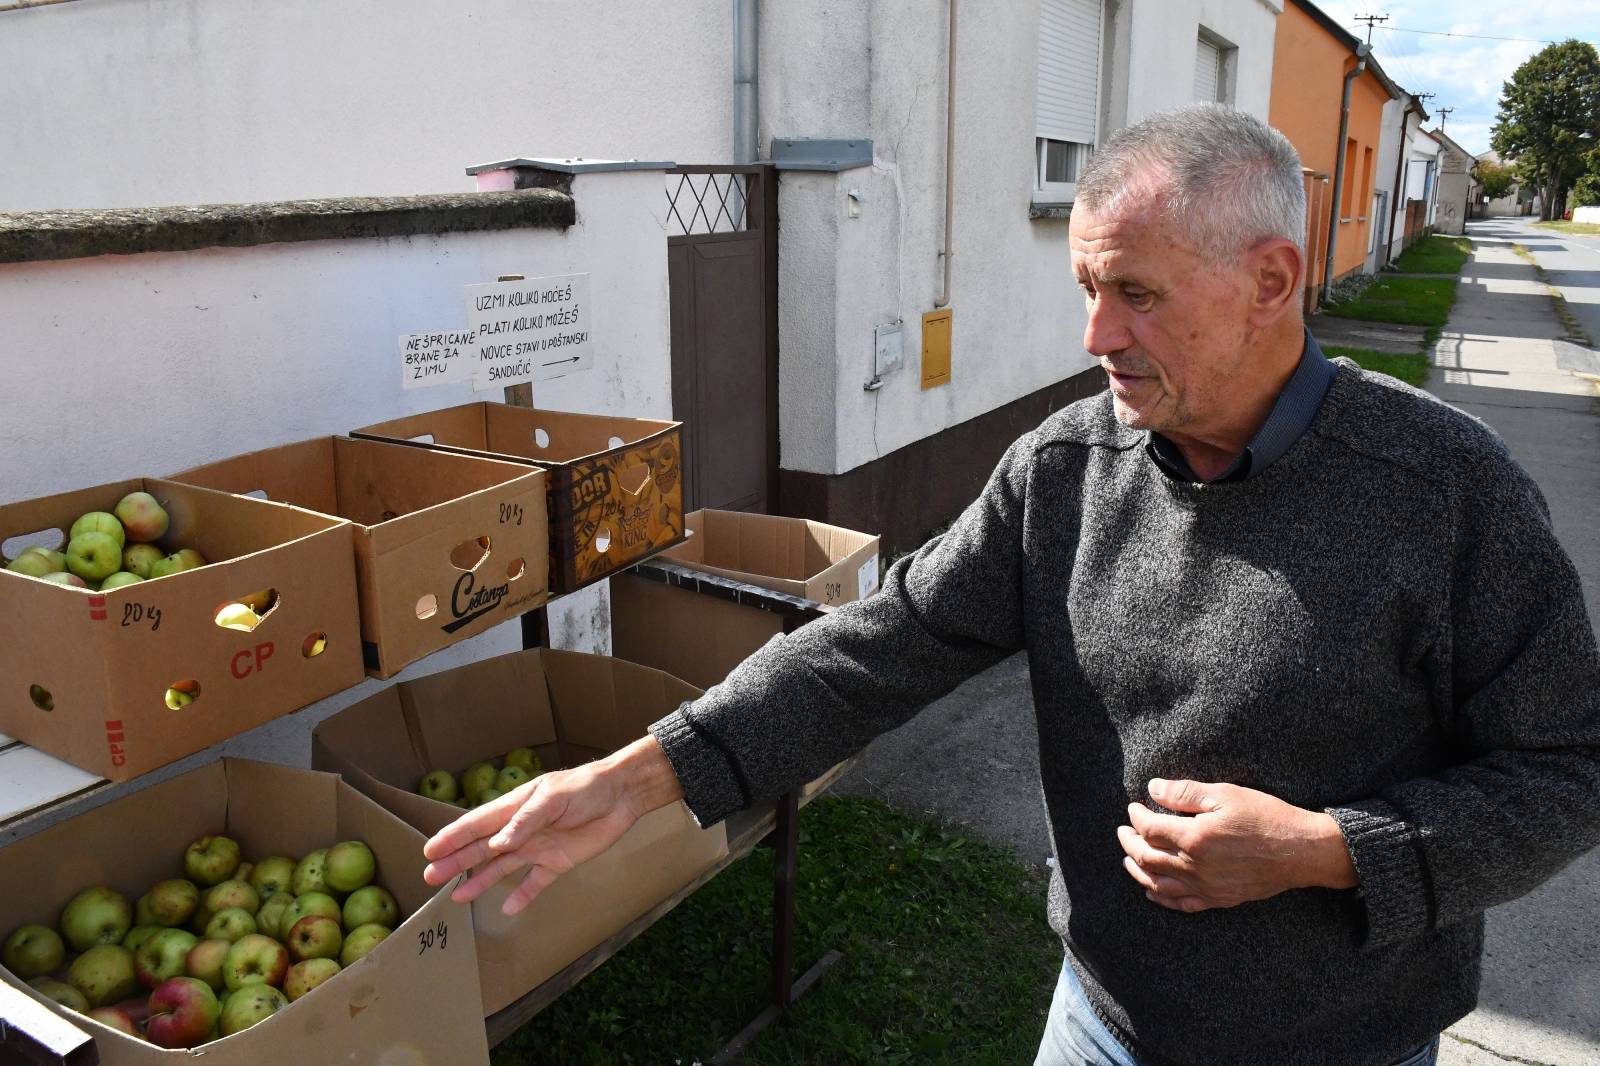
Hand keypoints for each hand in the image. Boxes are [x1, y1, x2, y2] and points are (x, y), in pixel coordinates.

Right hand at [422, 737, 683, 915]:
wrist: (621, 796)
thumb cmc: (586, 788)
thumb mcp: (553, 798)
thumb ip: (525, 821)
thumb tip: (498, 844)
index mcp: (515, 808)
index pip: (476, 824)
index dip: (452, 837)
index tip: (429, 851)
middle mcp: (521, 829)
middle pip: (482, 849)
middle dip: (456, 862)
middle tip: (430, 877)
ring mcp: (537, 847)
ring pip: (501, 868)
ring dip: (479, 881)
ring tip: (456, 897)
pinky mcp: (557, 863)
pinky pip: (535, 883)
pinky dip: (522, 896)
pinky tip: (507, 909)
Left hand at [1116, 778, 1357, 913]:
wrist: (1302, 851)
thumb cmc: (1266, 818)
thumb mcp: (1225, 795)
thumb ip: (1185, 793)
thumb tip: (1153, 789)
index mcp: (1194, 838)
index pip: (1149, 829)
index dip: (1136, 817)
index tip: (1133, 807)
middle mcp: (1194, 867)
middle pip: (1147, 858)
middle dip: (1130, 844)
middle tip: (1123, 832)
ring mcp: (1206, 887)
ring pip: (1158, 884)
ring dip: (1138, 871)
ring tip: (1128, 859)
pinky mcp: (1219, 899)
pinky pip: (1182, 904)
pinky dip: (1161, 898)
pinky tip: (1152, 891)